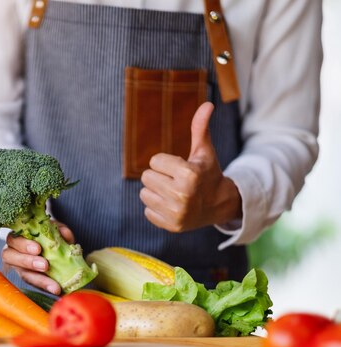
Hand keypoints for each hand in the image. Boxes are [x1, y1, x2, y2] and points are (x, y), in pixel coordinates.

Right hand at [1, 221, 74, 294]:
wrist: (51, 245)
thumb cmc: (47, 233)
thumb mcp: (54, 228)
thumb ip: (58, 229)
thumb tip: (65, 235)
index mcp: (16, 237)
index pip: (13, 240)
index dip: (23, 245)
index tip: (38, 249)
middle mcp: (13, 253)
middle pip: (11, 258)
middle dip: (28, 262)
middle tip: (45, 265)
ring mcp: (19, 268)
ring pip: (24, 275)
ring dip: (39, 280)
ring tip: (54, 286)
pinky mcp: (29, 279)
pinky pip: (35, 285)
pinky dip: (46, 287)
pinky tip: (57, 290)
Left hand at [139, 102, 241, 232]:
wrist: (219, 205)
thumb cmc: (207, 173)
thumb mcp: (204, 151)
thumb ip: (200, 128)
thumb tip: (207, 104)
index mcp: (189, 174)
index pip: (154, 161)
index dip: (165, 163)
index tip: (179, 168)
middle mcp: (182, 195)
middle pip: (146, 177)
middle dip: (159, 176)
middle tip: (176, 181)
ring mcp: (176, 213)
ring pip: (144, 193)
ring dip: (156, 191)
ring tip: (173, 193)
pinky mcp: (170, 225)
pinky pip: (147, 211)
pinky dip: (156, 207)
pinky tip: (172, 206)